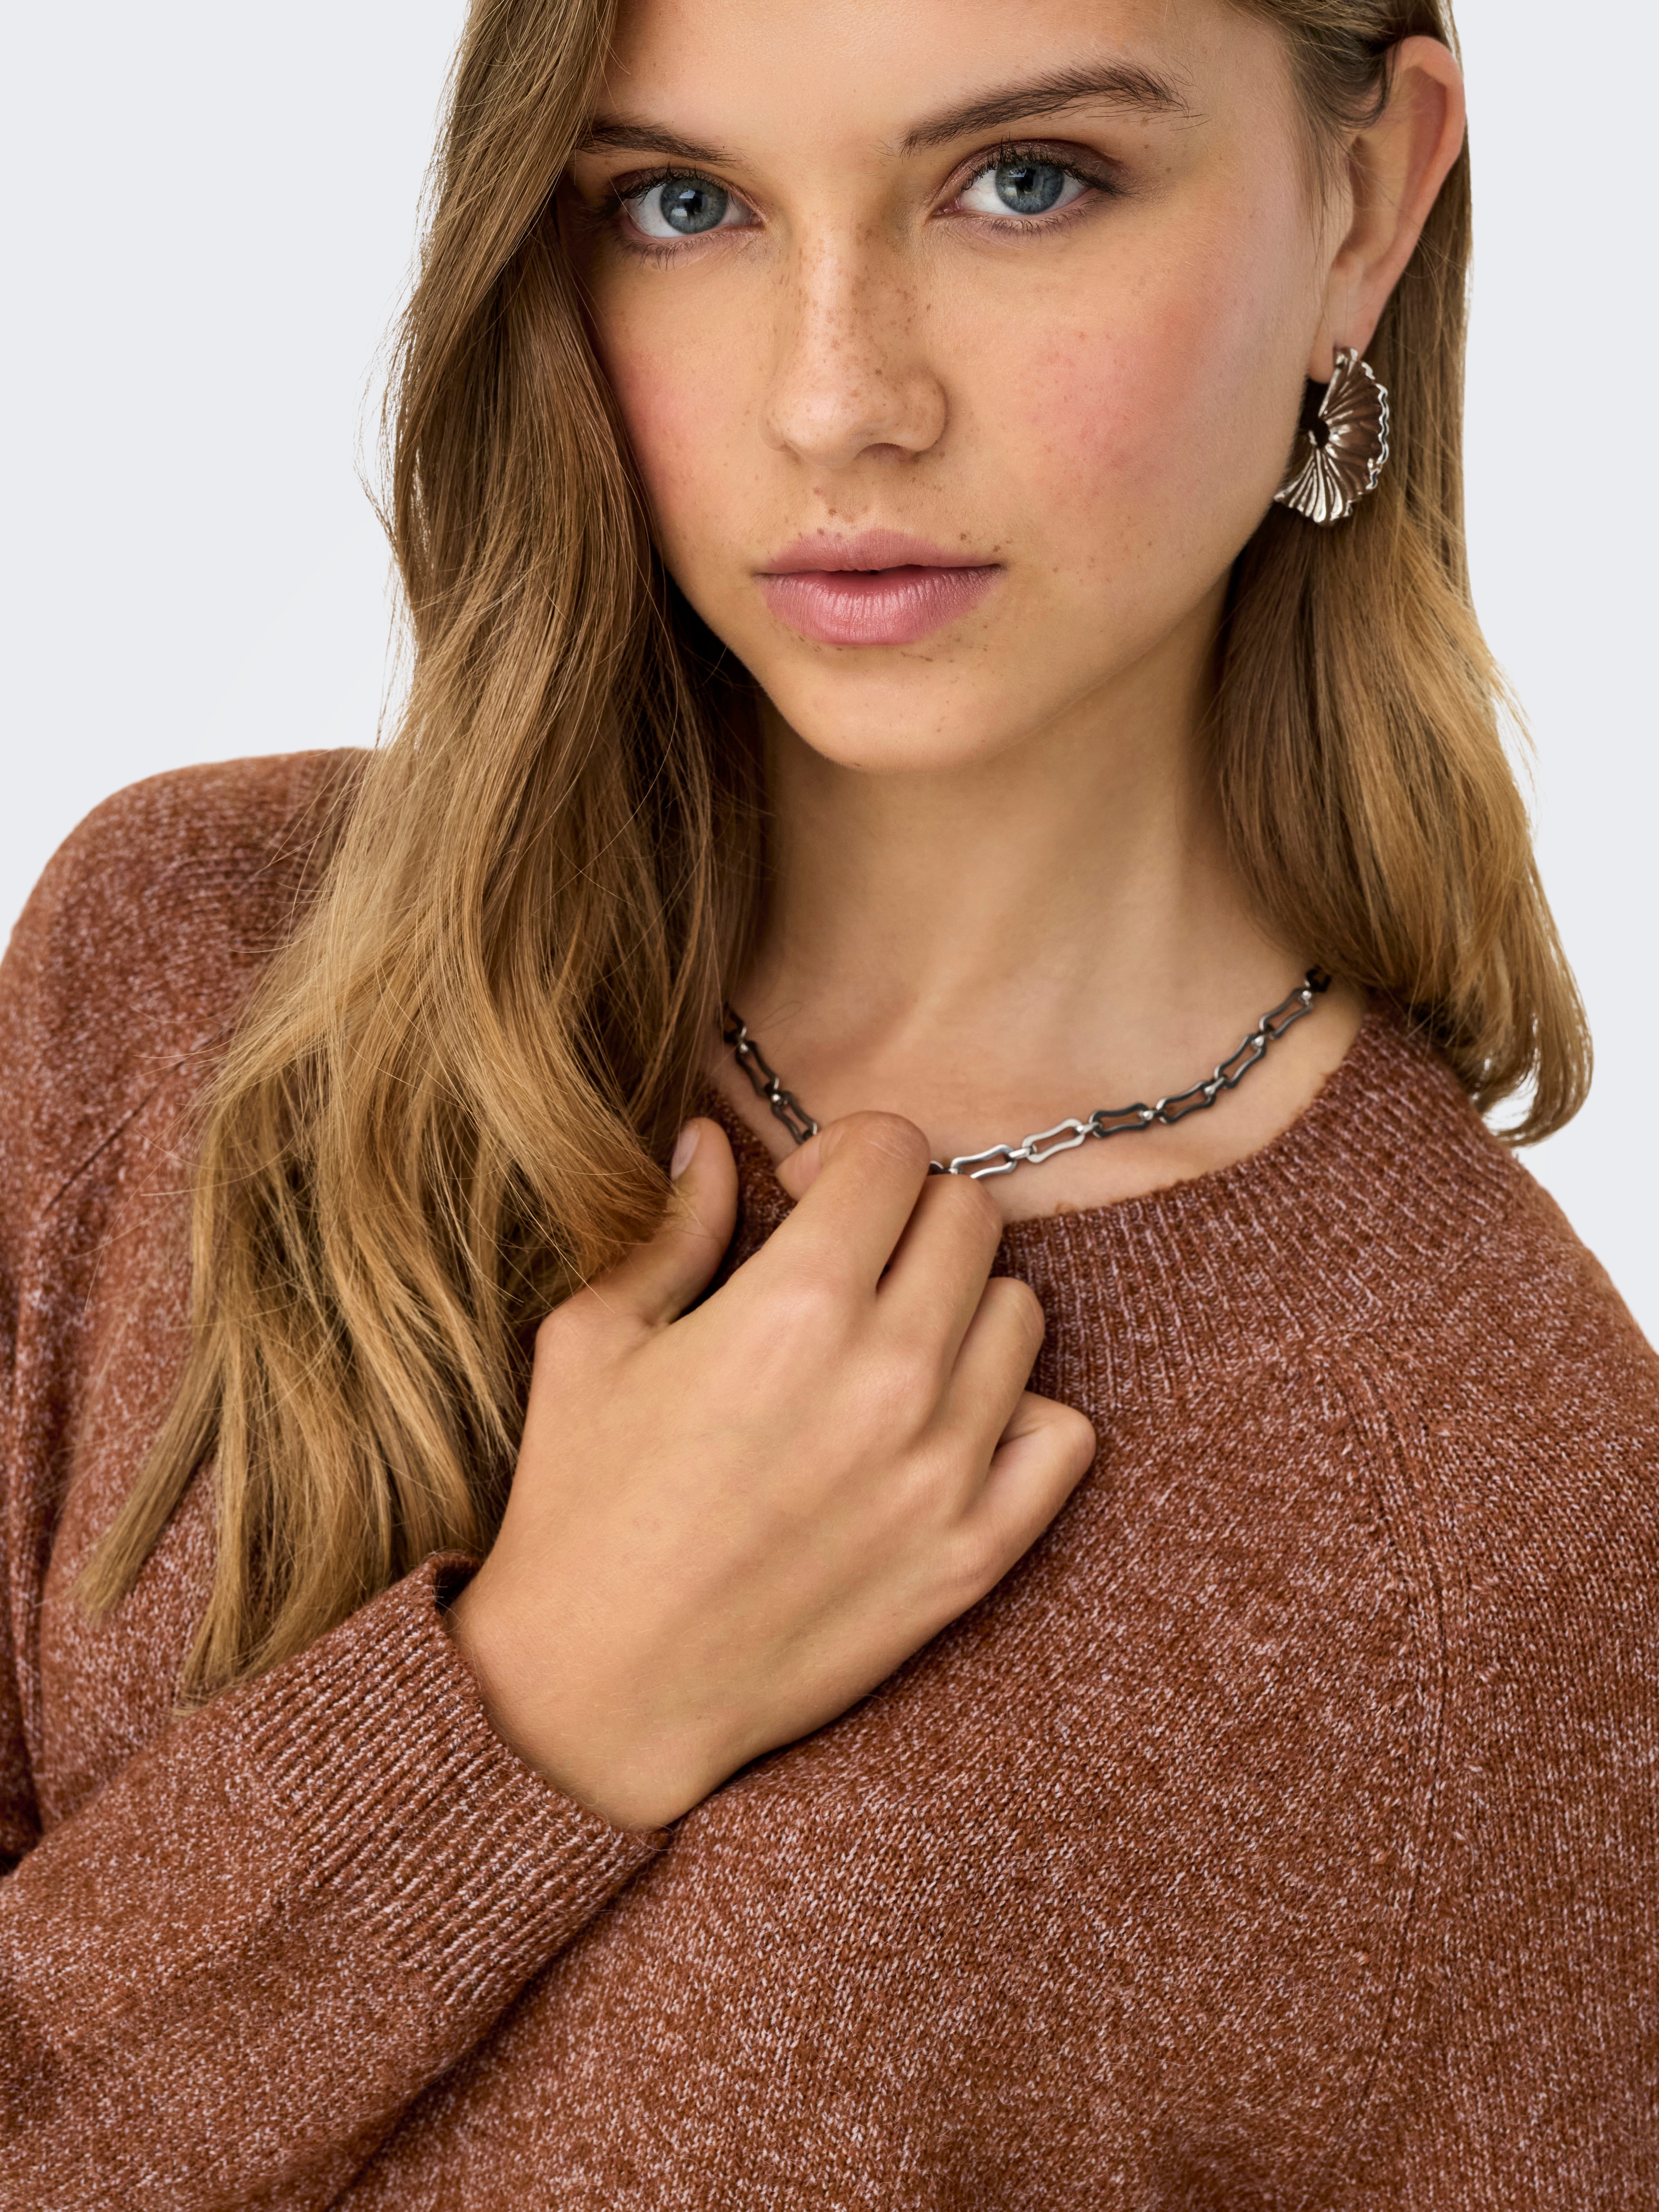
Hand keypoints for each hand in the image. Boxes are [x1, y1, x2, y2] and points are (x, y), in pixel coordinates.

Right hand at [446, 1112, 1096, 1829]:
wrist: (595, 1691)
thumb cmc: (579, 1506)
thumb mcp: (592, 1341)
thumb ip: (671, 1230)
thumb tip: (707, 1141)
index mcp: (793, 1306)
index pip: (894, 1153)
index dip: (847, 1155)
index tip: (807, 1198)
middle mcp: (888, 1375)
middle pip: (970, 1219)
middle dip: (908, 1218)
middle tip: (853, 1265)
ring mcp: (943, 1470)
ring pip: (1022, 1316)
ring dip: (962, 1311)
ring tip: (892, 1348)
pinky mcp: (973, 1555)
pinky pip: (1064, 1439)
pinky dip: (1021, 1416)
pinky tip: (949, 1427)